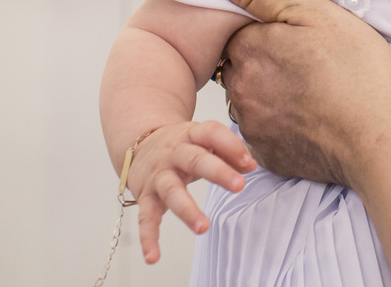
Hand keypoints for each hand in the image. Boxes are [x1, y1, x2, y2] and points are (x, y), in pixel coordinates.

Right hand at [124, 120, 253, 263]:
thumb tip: (251, 165)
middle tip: (239, 186)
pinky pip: (145, 218)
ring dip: (186, 210)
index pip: (212, 133)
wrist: (139, 145)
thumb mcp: (204, 141)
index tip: (249, 162)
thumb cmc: (183, 145)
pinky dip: (148, 238)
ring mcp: (158, 175)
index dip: (231, 145)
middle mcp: (173, 153)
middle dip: (218, 172)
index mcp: (192, 135)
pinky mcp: (145, 196)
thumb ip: (228, 151)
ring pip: (171, 191)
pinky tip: (153, 256)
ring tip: (202, 227)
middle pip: (195, 160)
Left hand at [206, 0, 390, 189]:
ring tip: (310, 92)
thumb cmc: (355, 71)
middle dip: (265, 62)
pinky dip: (282, 124)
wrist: (374, 140)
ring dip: (270, 94)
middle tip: (306, 63)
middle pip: (241, 65)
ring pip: (251, 99)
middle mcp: (240, 88)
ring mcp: (251, 125)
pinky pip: (264, 132)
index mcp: (249, 48)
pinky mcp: (265, 153)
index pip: (240, 31)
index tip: (297, 37)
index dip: (269, 31)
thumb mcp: (314, 13)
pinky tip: (312, 117)